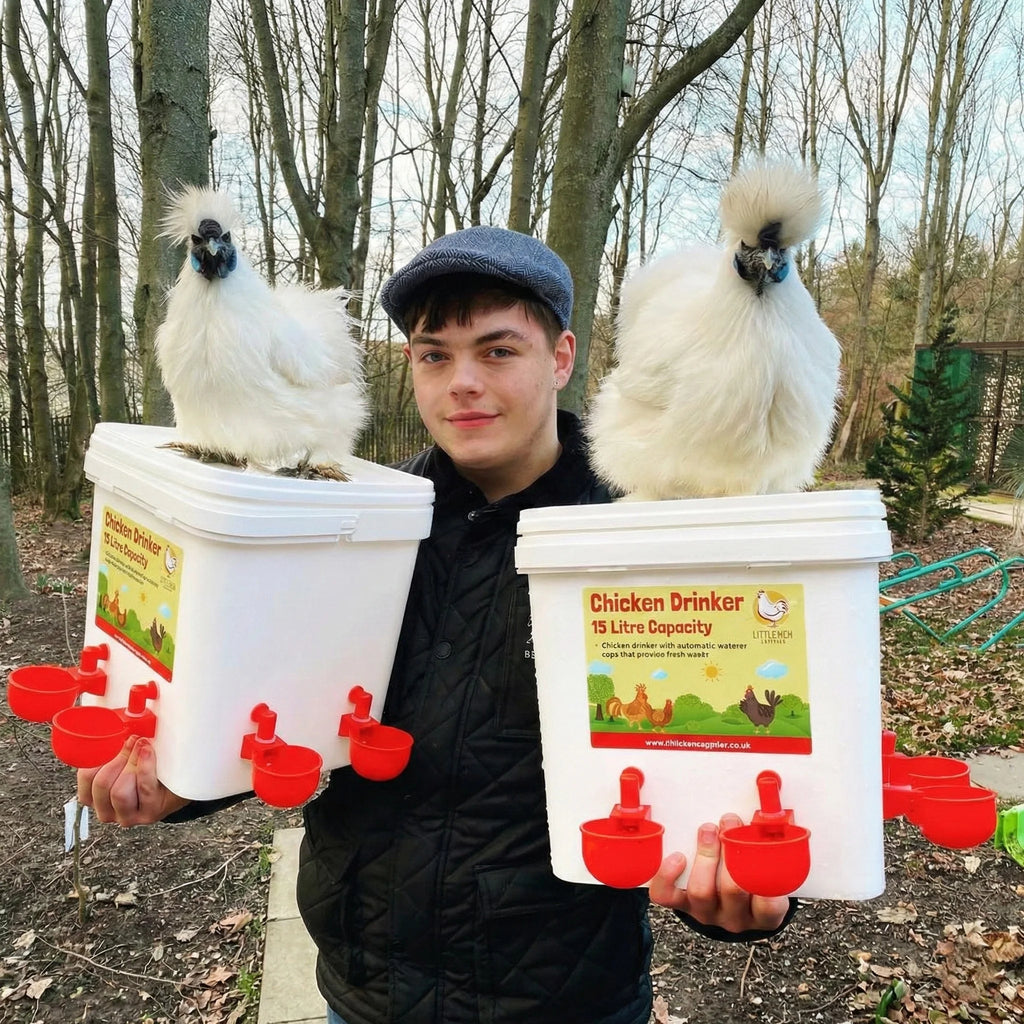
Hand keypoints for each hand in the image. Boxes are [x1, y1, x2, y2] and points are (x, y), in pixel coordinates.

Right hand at [77, 735, 188, 825]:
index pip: (85, 778)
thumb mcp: (126, 756)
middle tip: (131, 741)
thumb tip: (110, 724)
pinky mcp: (149, 813)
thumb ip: (113, 747)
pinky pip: (144, 788)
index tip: (111, 739)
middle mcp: (107, 811)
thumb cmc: (149, 767)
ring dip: (132, 764)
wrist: (179, 782)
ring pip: (118, 792)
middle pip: (101, 784)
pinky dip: (145, 767)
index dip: (97, 757)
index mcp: (95, 796)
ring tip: (143, 747)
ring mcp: (127, 816)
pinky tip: (147, 752)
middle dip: (117, 758)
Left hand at [648, 813, 789, 933]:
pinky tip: (677, 856)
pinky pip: (666, 895)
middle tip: (731, 822)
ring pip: (701, 891)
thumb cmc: (753, 879)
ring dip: (705, 855)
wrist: (730, 904)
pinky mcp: (682, 906)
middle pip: (733, 891)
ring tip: (708, 830)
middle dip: (731, 851)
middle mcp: (735, 919)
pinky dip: (667, 875)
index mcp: (763, 916)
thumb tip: (761, 819)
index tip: (761, 845)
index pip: (769, 906)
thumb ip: (767, 853)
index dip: (766, 877)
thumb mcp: (770, 873)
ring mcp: (707, 914)